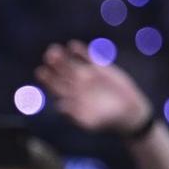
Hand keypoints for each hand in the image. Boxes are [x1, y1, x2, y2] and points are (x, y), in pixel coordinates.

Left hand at [35, 41, 152, 135]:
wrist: (127, 112)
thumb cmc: (106, 121)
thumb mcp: (90, 122)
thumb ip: (74, 115)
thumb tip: (59, 106)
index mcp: (69, 98)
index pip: (54, 86)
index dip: (47, 79)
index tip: (40, 71)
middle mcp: (75, 86)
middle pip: (60, 73)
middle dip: (54, 64)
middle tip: (48, 56)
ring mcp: (86, 76)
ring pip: (70, 64)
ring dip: (63, 57)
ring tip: (54, 50)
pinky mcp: (99, 69)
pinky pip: (87, 58)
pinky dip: (80, 52)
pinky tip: (72, 46)